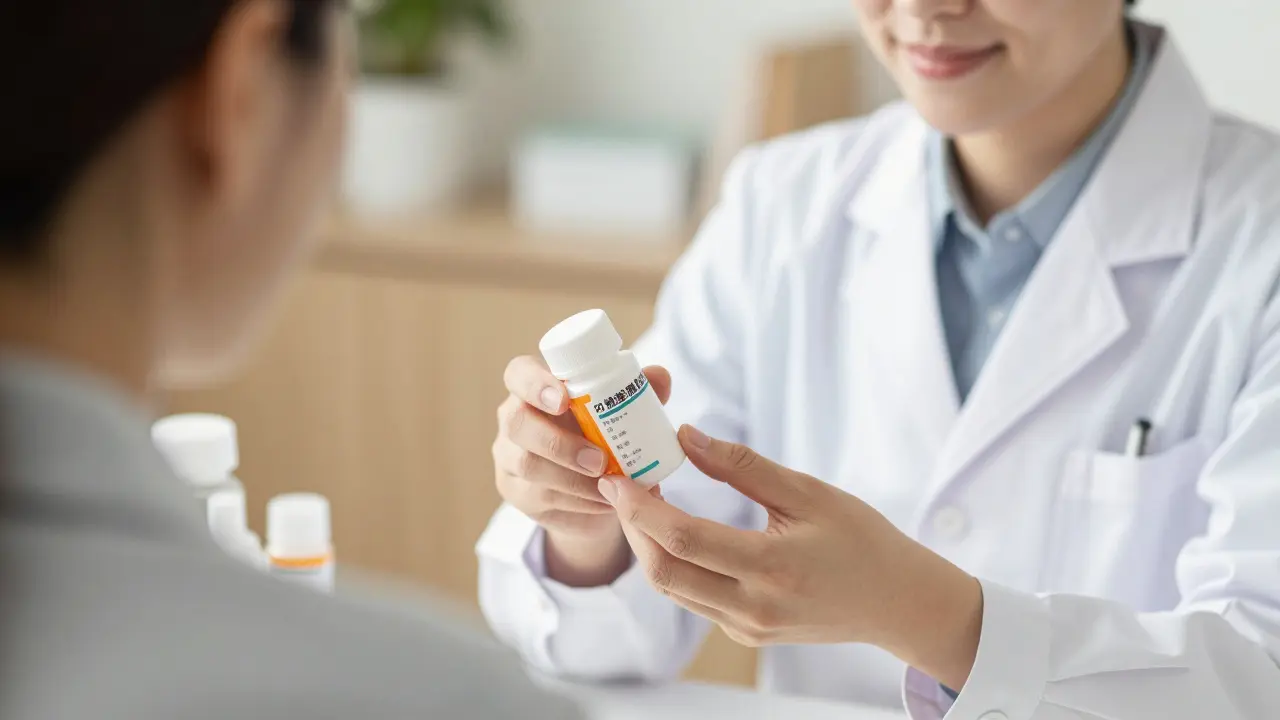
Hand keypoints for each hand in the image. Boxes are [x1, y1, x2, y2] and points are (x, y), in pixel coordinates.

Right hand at [493, 355, 671, 584]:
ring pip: (528, 466)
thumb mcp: (620, 410)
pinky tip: (604, 503)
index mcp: (533, 387)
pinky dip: (578, 502)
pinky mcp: (516, 494)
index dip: (536, 384)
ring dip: (573, 479)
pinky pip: (541, 499)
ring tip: (610, 485)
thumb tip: (661, 376)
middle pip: (517, 423)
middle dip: (558, 442)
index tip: (565, 400)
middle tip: (598, 459)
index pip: (518, 373)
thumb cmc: (601, 432)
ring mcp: (509, 458)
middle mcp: (514, 419)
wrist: (589, 487)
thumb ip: (637, 390)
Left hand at [598, 426, 983, 689]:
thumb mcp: (809, 492)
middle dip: (633, 528)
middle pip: (665, 572)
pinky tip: (672, 530)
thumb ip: (744, 466)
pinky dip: (672, 564)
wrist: (897, 603)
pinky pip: (693, 599)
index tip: (617, 478)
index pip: (685, 539)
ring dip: (648, 547)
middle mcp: (752, 607)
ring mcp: (747, 627)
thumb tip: (688, 436)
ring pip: (673, 589)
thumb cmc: (862, 541)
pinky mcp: (746, 633)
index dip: (642, 508)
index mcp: (771, 568)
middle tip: (621, 486)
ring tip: (641, 502)